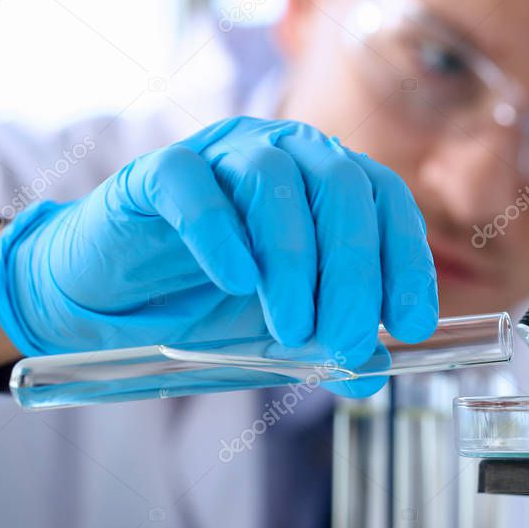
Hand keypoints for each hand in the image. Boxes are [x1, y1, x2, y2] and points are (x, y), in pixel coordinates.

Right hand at [0, 117, 437, 396]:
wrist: (118, 296)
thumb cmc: (214, 302)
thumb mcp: (285, 332)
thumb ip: (331, 345)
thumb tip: (375, 375)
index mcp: (327, 179)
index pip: (386, 200)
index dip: (406, 259)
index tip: (410, 323)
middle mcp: (284, 152)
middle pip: (339, 187)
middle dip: (354, 270)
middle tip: (346, 338)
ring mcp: (221, 153)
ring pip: (273, 180)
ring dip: (292, 259)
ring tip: (292, 329)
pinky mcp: (159, 171)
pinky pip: (194, 186)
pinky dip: (222, 234)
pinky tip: (239, 283)